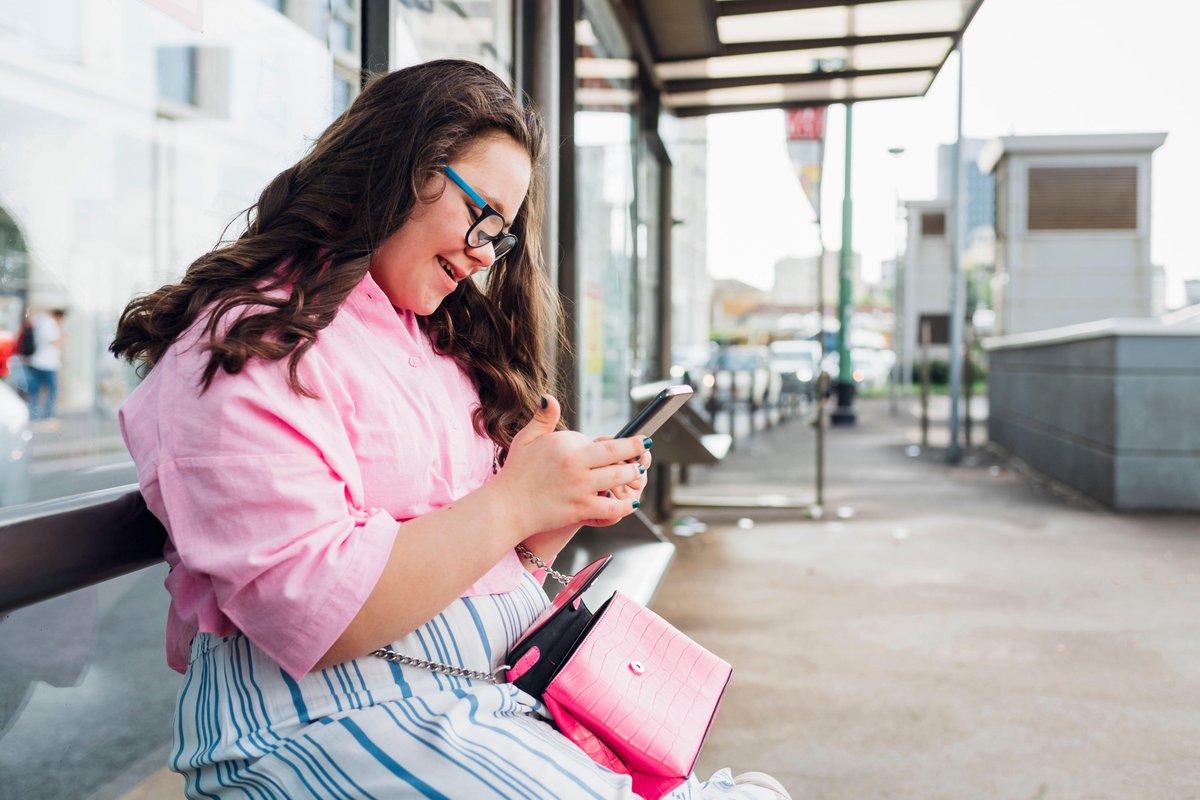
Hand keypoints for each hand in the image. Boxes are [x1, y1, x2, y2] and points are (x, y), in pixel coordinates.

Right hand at [490, 395, 649, 539]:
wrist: (506, 507)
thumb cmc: (516, 472)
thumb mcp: (526, 439)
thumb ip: (543, 418)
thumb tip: (550, 398)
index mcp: (567, 446)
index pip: (607, 442)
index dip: (626, 443)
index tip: (638, 441)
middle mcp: (576, 466)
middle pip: (619, 457)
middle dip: (636, 455)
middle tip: (643, 455)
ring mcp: (580, 489)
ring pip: (619, 480)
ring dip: (633, 477)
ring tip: (637, 474)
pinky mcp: (580, 510)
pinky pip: (612, 509)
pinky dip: (625, 506)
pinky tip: (630, 502)